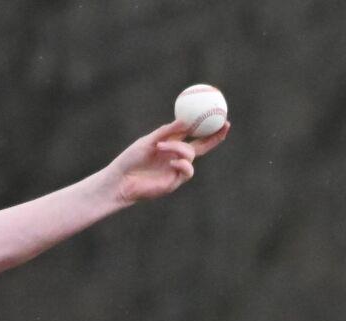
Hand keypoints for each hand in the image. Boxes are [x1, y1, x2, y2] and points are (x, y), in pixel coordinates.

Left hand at [108, 119, 229, 204]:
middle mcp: (177, 156)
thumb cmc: (130, 159)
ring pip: (191, 155)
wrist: (120, 180)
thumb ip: (166, 132)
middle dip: (216, 136)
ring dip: (179, 149)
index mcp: (171, 144)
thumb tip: (185, 120)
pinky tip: (172, 162)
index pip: (193, 134)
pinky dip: (182, 163)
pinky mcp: (174, 182)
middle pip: (203, 146)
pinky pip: (187, 171)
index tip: (218, 113)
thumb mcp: (148, 141)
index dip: (207, 125)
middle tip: (225, 125)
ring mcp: (177, 169)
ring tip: (161, 147)